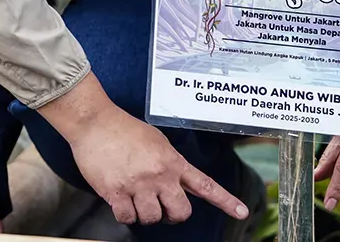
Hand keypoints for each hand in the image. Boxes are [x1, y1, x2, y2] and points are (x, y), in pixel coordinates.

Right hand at [38, 74, 247, 224]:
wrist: (96, 122)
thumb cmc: (124, 129)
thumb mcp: (157, 142)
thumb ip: (169, 163)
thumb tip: (175, 184)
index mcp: (172, 161)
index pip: (205, 185)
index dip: (226, 201)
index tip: (243, 213)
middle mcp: (160, 175)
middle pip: (181, 212)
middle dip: (173, 215)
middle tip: (162, 206)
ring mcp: (139, 184)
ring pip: (152, 218)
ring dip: (144, 213)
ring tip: (135, 196)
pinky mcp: (117, 192)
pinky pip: (128, 218)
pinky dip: (125, 214)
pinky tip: (120, 199)